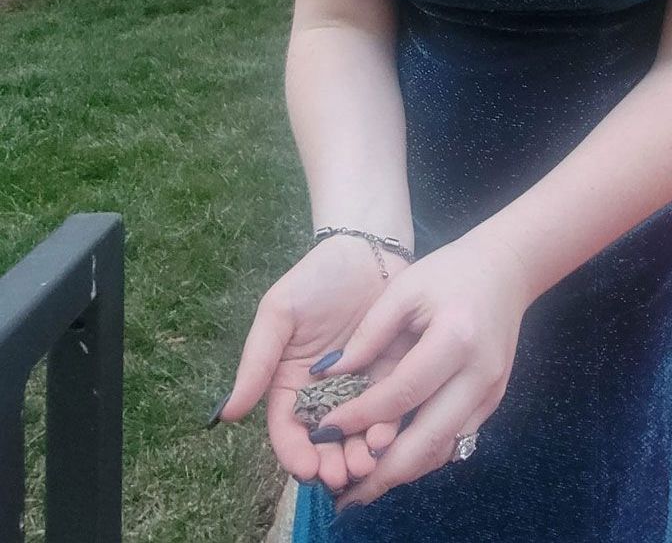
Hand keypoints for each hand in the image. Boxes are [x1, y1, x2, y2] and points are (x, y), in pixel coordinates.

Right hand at [215, 236, 414, 490]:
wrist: (367, 251)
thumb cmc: (315, 279)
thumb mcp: (278, 313)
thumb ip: (256, 362)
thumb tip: (227, 414)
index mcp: (290, 384)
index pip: (288, 431)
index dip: (295, 454)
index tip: (307, 469)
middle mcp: (324, 394)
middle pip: (325, 441)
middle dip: (332, 463)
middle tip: (344, 474)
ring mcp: (359, 388)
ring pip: (357, 432)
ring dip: (360, 453)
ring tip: (369, 460)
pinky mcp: (391, 376)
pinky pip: (389, 409)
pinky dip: (389, 426)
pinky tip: (390, 433)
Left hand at [313, 230, 531, 510]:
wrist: (505, 269)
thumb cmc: (450, 271)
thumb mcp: (405, 289)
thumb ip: (369, 333)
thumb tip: (328, 375)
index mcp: (456, 338)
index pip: (402, 393)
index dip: (361, 415)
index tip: (324, 429)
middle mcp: (479, 375)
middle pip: (428, 439)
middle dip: (383, 472)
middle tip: (342, 492)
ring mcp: (491, 393)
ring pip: (443, 450)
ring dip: (403, 473)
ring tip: (362, 487)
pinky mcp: (494, 401)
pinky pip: (456, 440)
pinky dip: (423, 456)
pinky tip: (393, 461)